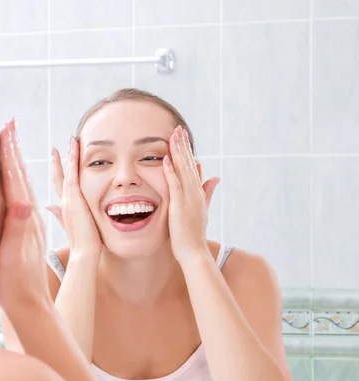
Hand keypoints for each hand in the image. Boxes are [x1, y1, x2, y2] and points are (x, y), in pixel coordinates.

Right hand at [0, 120, 50, 315]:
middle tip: (10, 125)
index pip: (17, 178)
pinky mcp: (26, 228)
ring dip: (17, 161)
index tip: (7, 129)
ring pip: (23, 184)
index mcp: (25, 216)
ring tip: (11, 143)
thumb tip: (24, 203)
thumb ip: (19, 230)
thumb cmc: (15, 283)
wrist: (29, 302)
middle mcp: (29, 215)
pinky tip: (14, 180)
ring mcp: (29, 221)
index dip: (10, 153)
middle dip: (14, 149)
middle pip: (22, 175)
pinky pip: (21, 196)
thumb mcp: (13, 257)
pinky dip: (17, 181)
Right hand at [46, 137, 101, 259]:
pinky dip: (72, 158)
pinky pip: (72, 173)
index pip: (60, 187)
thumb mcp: (72, 227)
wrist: (84, 254)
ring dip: (66, 155)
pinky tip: (74, 145)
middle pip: (58, 177)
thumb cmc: (83, 246)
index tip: (57, 161)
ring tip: (69, 141)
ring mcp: (67, 199)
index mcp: (65, 209)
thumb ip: (61, 216)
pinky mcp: (73, 197)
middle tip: (55, 148)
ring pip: (65, 172)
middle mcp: (63, 202)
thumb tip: (50, 206)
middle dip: (57, 162)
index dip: (57, 174)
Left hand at [163, 126, 219, 266]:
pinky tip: (165, 159)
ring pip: (183, 170)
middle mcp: (195, 193)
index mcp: (198, 193)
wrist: (194, 252)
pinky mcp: (180, 206)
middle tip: (177, 128)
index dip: (187, 151)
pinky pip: (174, 185)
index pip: (192, 167)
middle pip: (188, 164)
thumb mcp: (202, 210)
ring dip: (177, 152)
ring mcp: (188, 199)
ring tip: (172, 136)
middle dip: (182, 145)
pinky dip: (170, 172)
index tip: (182, 137)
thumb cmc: (194, 235)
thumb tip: (215, 177)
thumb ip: (208, 193)